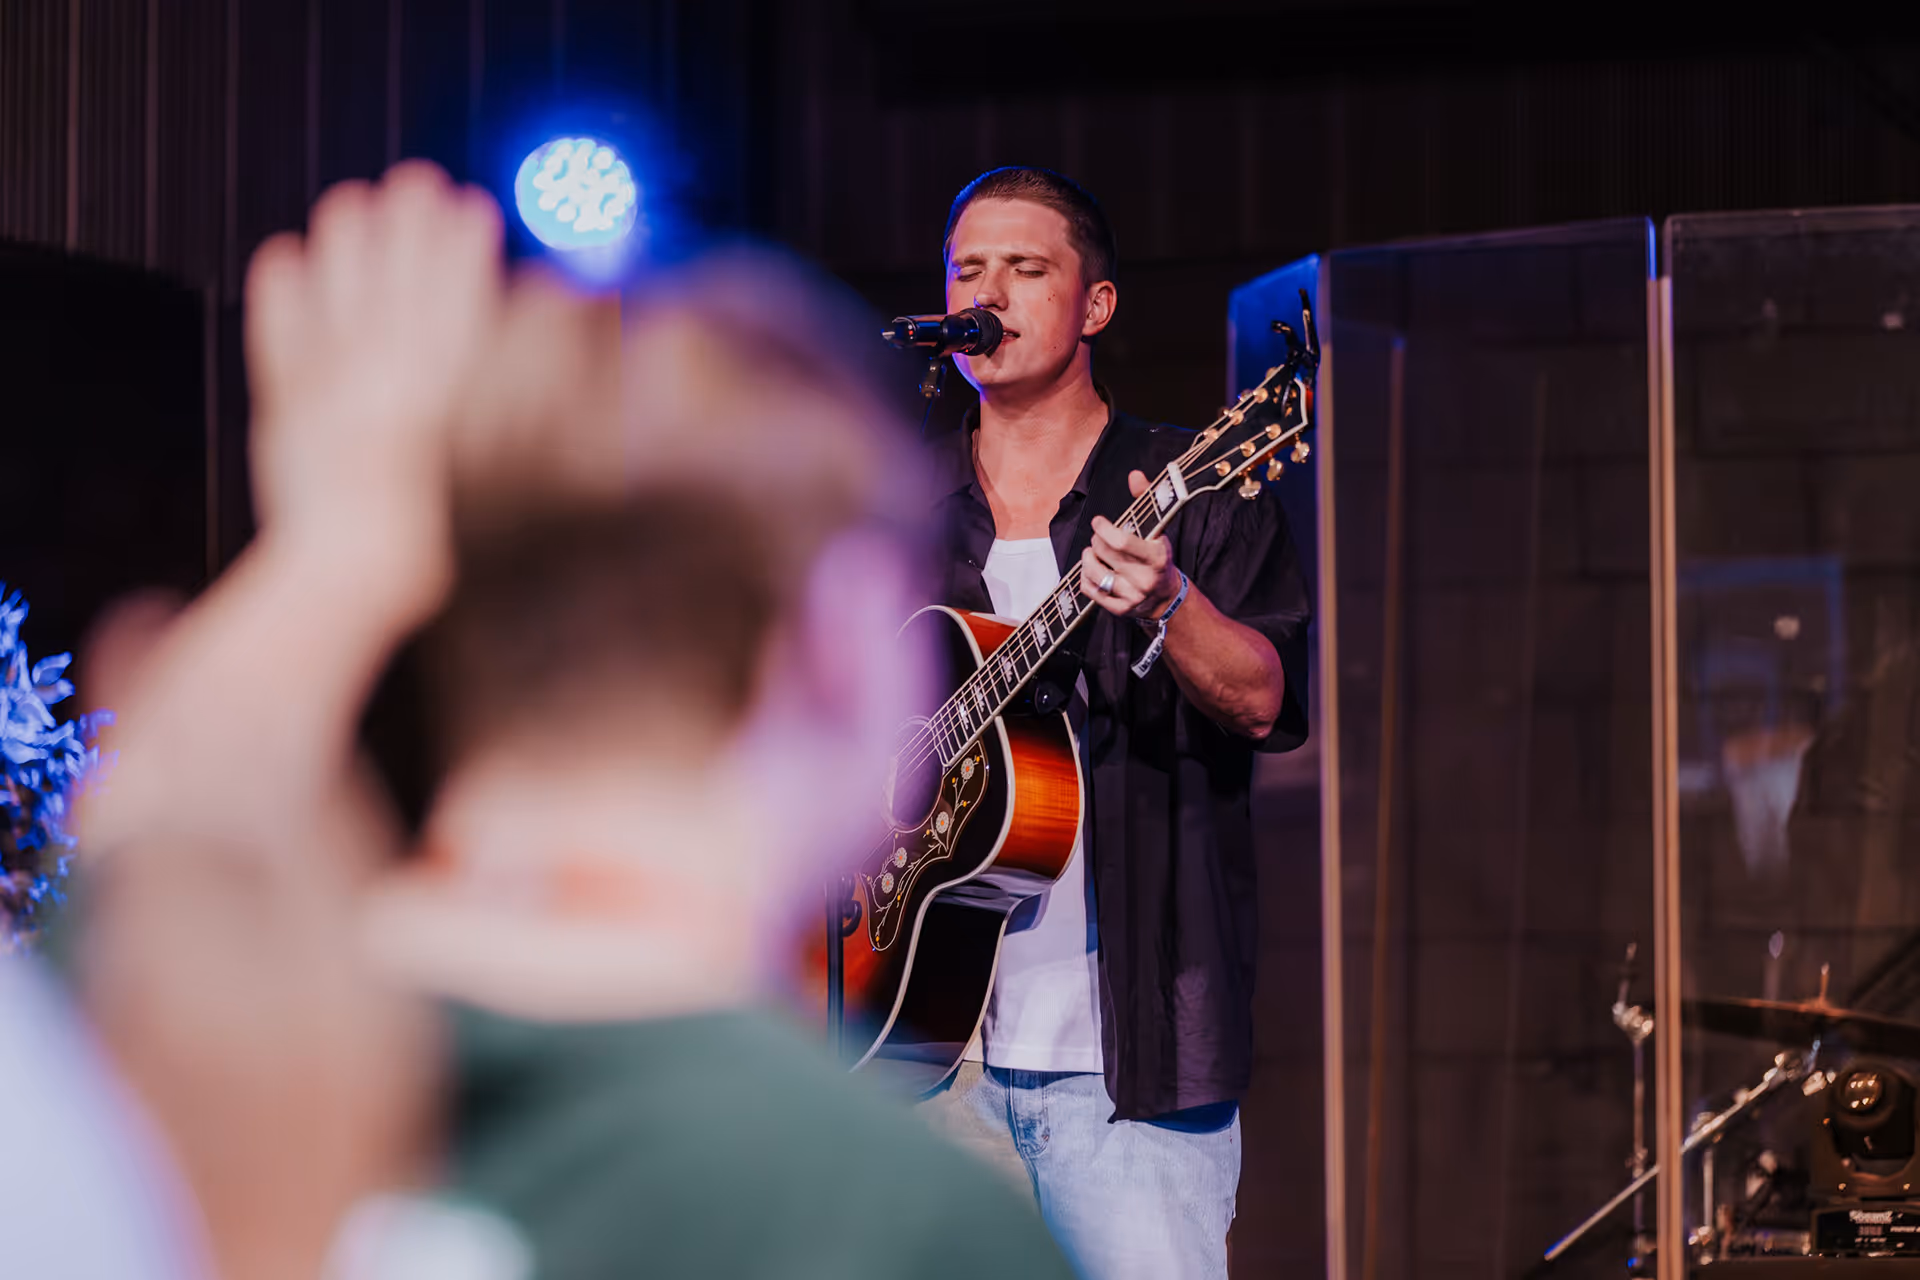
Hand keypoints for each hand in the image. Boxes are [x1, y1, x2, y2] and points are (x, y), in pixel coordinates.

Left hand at [245, 161, 502, 593]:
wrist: (346, 582)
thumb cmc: (432, 547)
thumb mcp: (494, 469)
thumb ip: (505, 398)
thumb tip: (530, 344)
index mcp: (442, 386)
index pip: (455, 293)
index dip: (462, 245)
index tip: (470, 207)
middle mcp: (382, 372)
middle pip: (396, 278)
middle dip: (407, 224)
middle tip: (414, 182)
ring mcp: (326, 385)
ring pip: (335, 290)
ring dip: (345, 241)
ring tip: (351, 201)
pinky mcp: (283, 408)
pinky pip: (277, 334)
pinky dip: (279, 294)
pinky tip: (283, 258)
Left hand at [1079, 469, 1182, 619]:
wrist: (1166, 597)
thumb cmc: (1157, 557)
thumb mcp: (1157, 530)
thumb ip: (1146, 500)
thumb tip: (1134, 475)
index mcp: (1157, 557)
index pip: (1122, 542)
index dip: (1104, 529)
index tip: (1098, 522)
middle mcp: (1145, 578)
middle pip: (1104, 553)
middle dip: (1096, 541)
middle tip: (1098, 538)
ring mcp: (1132, 596)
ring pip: (1094, 572)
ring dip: (1087, 559)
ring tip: (1092, 553)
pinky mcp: (1120, 610)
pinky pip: (1091, 591)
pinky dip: (1085, 578)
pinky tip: (1091, 571)